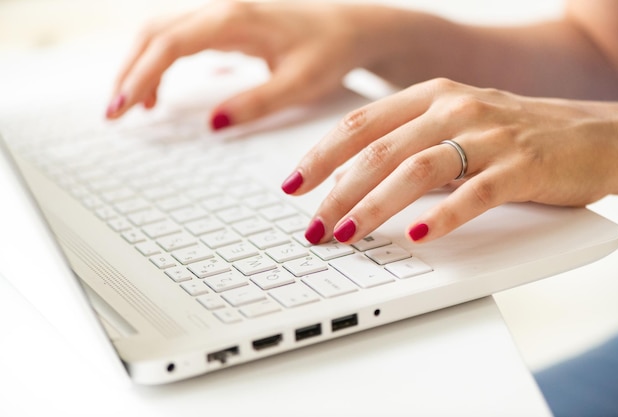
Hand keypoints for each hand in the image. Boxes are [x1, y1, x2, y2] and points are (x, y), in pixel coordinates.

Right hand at [105, 0, 368, 128]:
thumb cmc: (330, 50)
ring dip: (141, 67)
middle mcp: (222, 9)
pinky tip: (159, 92)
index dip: (140, 75)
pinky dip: (160, 64)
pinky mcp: (225, 25)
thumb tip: (213, 125)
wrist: (352, 28)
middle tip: (116, 113)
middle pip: (155, 33)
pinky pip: (179, 39)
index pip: (170, 44)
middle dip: (130, 72)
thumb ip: (256, 103)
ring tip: (134, 108)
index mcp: (234, 19)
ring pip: (162, 34)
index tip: (123, 108)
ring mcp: (221, 14)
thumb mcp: (299, 84)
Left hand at [282, 78, 617, 243]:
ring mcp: (488, 134)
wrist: (593, 134)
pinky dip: (444, 216)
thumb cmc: (513, 134)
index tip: (294, 185)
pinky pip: (475, 191)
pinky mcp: (521, 164)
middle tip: (314, 225)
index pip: (360, 125)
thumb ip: (407, 144)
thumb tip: (351, 181)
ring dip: (375, 206)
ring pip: (416, 169)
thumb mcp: (453, 126)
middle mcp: (454, 107)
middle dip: (337, 192)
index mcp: (430, 95)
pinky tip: (421, 235)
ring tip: (348, 234)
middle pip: (379, 150)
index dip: (321, 156)